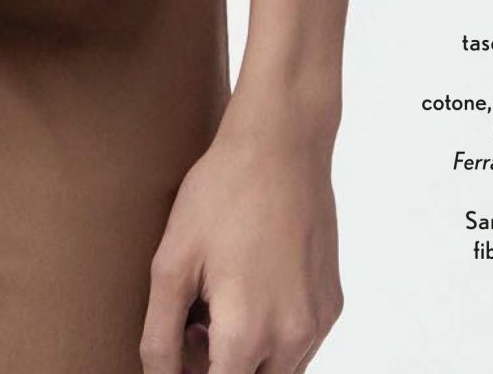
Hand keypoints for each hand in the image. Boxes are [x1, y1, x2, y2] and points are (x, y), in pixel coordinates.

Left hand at [139, 111, 341, 372]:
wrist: (283, 142)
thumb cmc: (222, 192)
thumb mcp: (172, 261)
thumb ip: (160, 335)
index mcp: (246, 333)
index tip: (183, 345)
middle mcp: (291, 338)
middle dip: (219, 369)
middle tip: (194, 326)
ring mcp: (317, 323)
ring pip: (279, 372)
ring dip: (248, 357)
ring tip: (220, 303)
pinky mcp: (332, 304)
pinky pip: (300, 344)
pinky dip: (274, 334)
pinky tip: (252, 285)